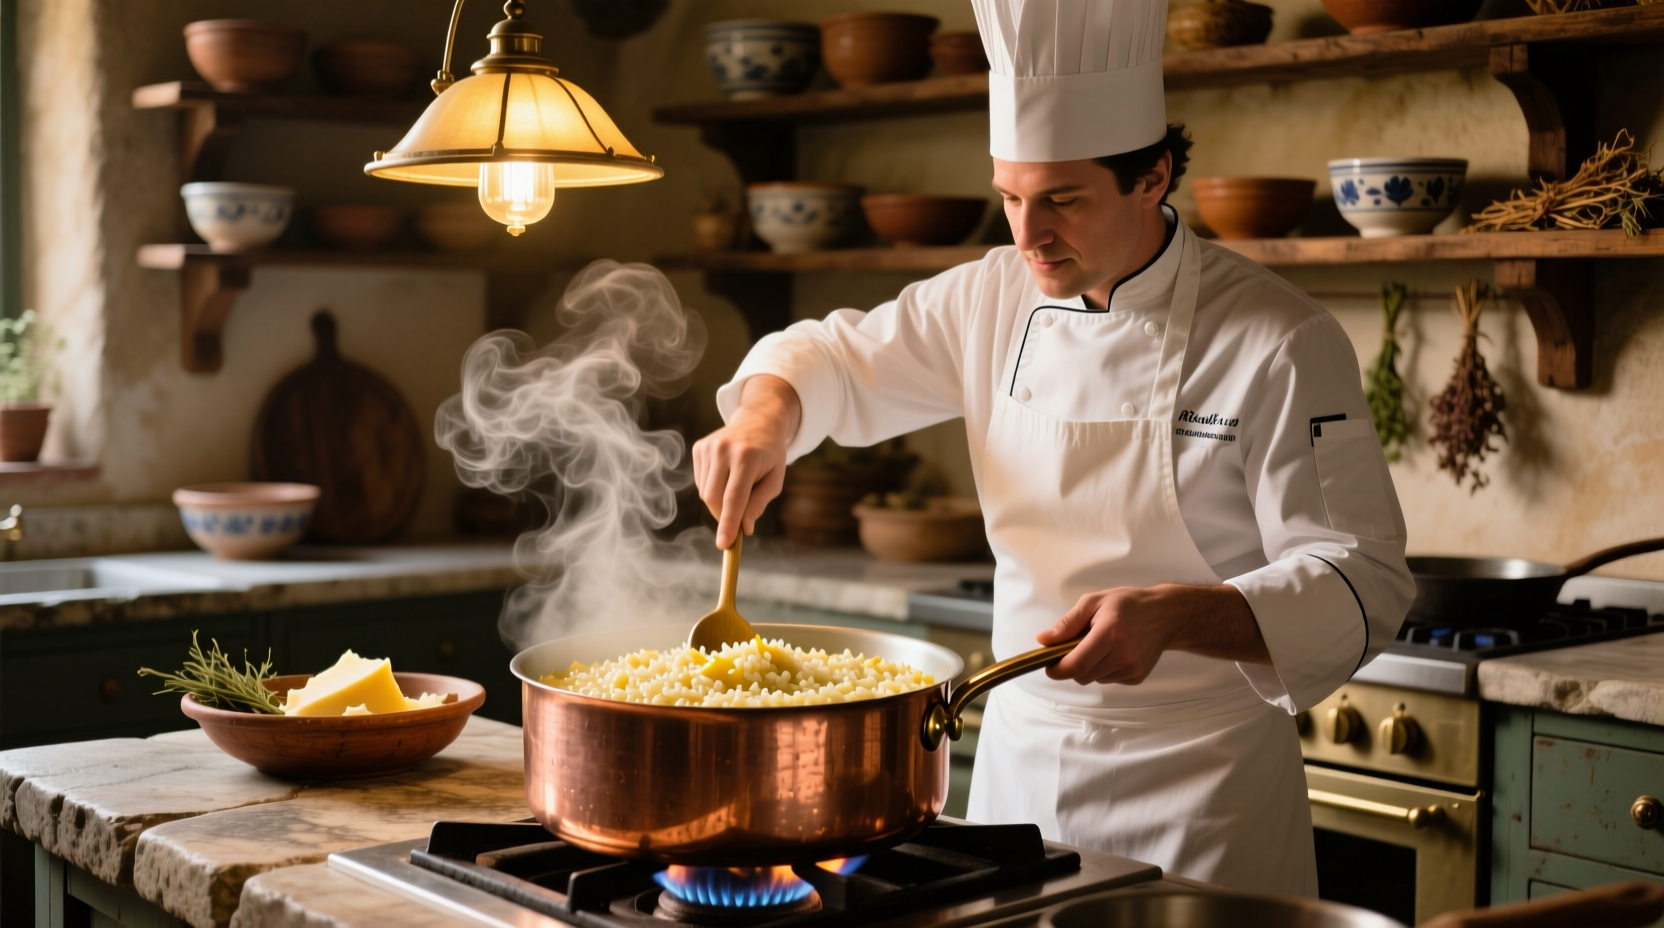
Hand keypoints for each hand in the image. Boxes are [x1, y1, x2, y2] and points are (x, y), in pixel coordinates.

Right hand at [691, 375, 801, 548]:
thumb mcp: (774, 479)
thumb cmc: (770, 455)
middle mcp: (724, 450)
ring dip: (719, 501)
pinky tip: (726, 476)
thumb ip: (759, 503)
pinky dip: (712, 488)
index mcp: (747, 457)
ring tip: (738, 485)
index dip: (728, 523)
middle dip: (723, 516)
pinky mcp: (699, 447)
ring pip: (704, 492)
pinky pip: (700, 482)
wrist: (757, 421)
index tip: (723, 545)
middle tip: (738, 521)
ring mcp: (709, 446)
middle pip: (714, 498)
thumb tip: (744, 528)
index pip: (734, 498)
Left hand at [1036, 583, 1268, 685]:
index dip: (1057, 669)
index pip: (1075, 665)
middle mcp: (1123, 655)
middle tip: (1076, 645)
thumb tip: (1042, 640)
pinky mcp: (1137, 677)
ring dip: (1090, 666)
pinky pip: (1108, 679)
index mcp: (1110, 634)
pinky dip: (1104, 669)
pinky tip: (1115, 651)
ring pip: (1094, 679)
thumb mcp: (1093, 603)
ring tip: (1102, 644)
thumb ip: (1067, 623)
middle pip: (1082, 675)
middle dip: (1072, 665)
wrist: (1165, 615)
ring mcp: (1132, 668)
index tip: (1049, 665)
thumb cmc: (1127, 604)